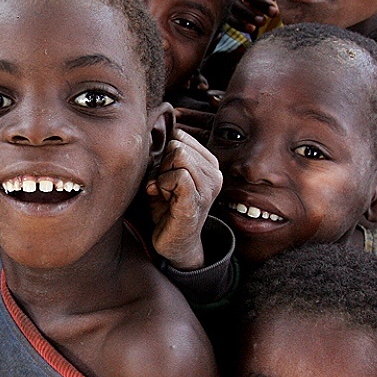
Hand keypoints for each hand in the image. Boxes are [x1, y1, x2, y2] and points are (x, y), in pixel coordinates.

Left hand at [146, 128, 222, 270]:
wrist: (174, 243)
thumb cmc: (168, 208)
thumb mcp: (166, 175)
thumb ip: (167, 156)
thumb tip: (170, 133)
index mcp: (210, 164)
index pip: (180, 137)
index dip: (165, 155)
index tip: (166, 176)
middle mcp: (214, 175)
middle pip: (177, 146)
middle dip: (162, 166)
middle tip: (164, 188)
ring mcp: (208, 189)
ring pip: (178, 157)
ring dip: (162, 177)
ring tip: (165, 195)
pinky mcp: (196, 202)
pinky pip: (178, 176)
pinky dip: (162, 185)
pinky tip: (165, 200)